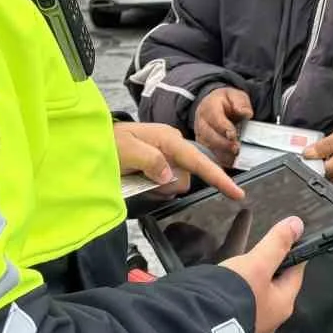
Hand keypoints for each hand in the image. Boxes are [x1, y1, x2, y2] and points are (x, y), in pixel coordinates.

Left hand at [114, 122, 243, 199]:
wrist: (95, 142)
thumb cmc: (109, 143)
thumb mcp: (126, 150)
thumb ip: (150, 160)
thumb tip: (169, 175)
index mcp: (168, 139)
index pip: (199, 160)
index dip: (218, 178)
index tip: (237, 193)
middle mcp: (172, 146)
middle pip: (186, 177)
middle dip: (168, 185)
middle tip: (141, 177)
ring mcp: (167, 157)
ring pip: (176, 183)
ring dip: (159, 187)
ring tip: (137, 176)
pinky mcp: (160, 167)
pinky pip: (166, 184)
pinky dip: (155, 187)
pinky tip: (140, 179)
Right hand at [193, 88, 252, 166]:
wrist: (214, 105)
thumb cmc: (226, 102)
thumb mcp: (235, 96)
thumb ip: (241, 103)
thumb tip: (245, 112)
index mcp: (209, 107)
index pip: (215, 118)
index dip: (224, 127)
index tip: (233, 135)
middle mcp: (201, 122)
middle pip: (209, 135)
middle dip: (223, 143)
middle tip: (236, 148)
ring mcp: (200, 135)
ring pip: (207, 147)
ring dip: (222, 154)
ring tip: (235, 157)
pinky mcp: (203, 145)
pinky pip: (209, 155)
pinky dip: (220, 160)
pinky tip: (231, 162)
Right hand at [218, 215, 305, 332]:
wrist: (199, 324)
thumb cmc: (236, 294)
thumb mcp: (258, 263)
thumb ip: (277, 243)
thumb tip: (297, 223)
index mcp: (283, 304)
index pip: (296, 273)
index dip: (292, 253)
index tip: (286, 238)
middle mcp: (271, 319)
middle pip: (275, 285)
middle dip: (269, 267)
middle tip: (260, 250)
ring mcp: (251, 324)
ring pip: (256, 293)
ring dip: (250, 278)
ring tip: (240, 262)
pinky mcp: (232, 326)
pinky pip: (240, 301)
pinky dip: (236, 288)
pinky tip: (224, 281)